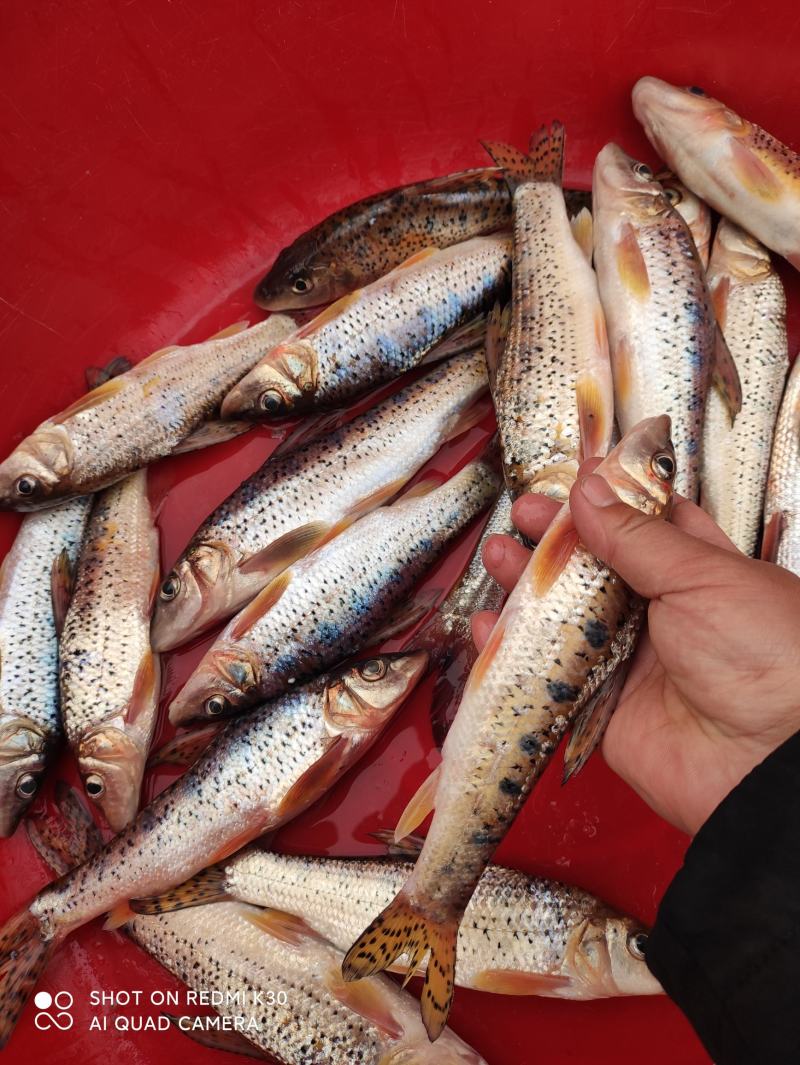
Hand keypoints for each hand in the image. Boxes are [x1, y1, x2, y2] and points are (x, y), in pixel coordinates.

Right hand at [475, 462, 799, 835]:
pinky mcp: (603, 712)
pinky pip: (550, 679)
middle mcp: (665, 617)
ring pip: (568, 621)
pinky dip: (514, 654)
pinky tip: (490, 626)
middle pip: (599, 571)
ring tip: (497, 556)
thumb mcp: (702, 577)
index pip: (650, 526)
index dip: (611, 501)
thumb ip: (635, 538)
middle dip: (559, 540)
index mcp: (703, 575)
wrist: (769, 764)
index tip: (572, 478)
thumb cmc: (762, 654)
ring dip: (529, 589)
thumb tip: (587, 492)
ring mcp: (632, 664)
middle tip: (524, 514)